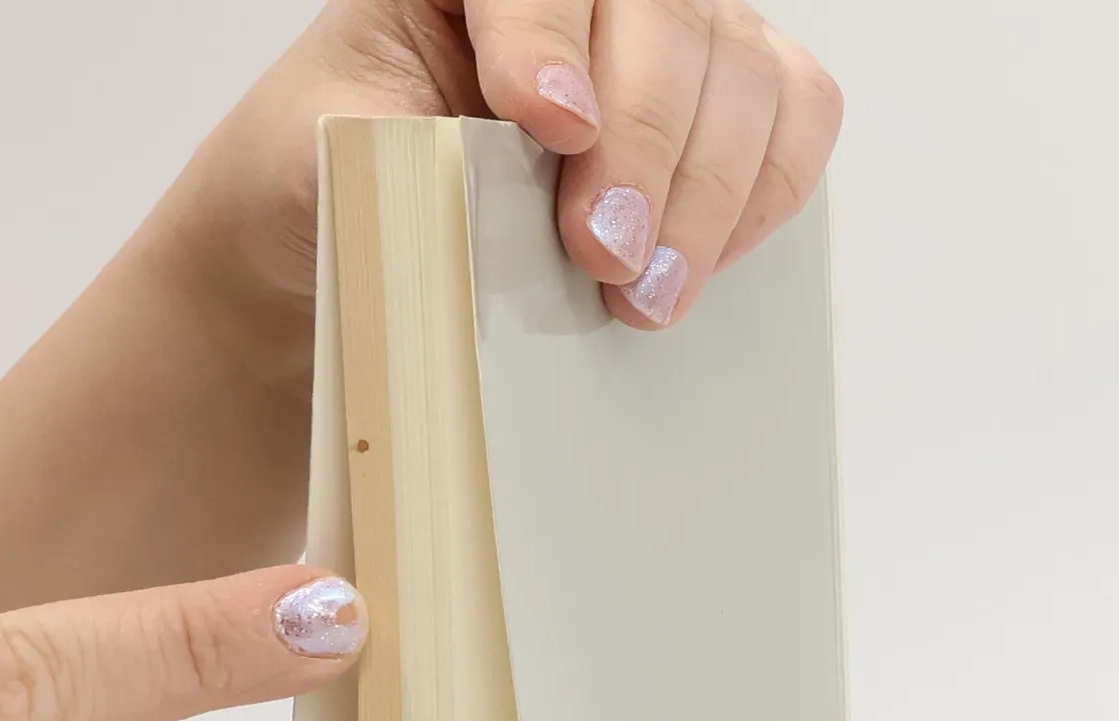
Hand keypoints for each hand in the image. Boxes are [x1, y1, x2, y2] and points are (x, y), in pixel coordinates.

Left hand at [173, 0, 842, 345]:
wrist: (354, 244)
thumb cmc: (329, 189)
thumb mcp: (323, 158)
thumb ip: (393, 152)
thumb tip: (486, 190)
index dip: (551, 34)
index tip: (548, 123)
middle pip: (666, 11)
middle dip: (646, 140)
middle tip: (606, 254)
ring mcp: (663, 40)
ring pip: (743, 68)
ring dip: (707, 191)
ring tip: (645, 294)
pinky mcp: (717, 110)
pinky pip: (795, 116)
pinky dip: (765, 191)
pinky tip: (697, 264)